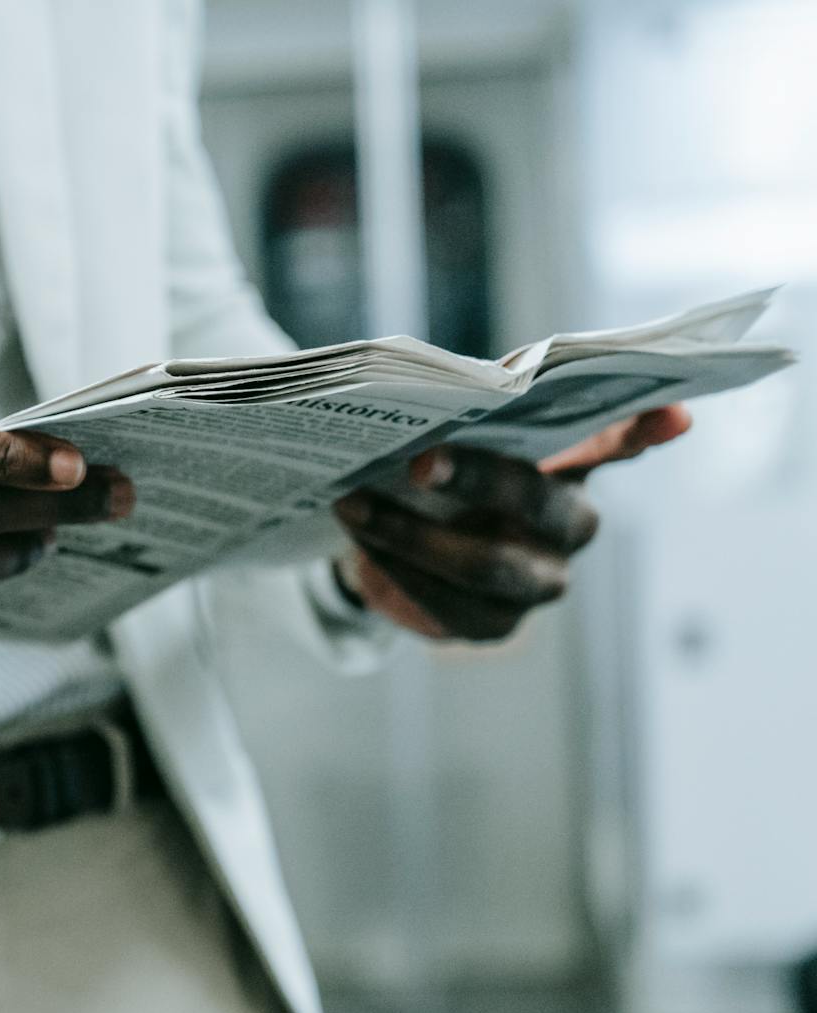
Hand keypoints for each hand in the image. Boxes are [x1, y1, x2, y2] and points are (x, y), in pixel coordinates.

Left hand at [331, 405, 690, 641]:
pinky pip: (442, 602)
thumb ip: (494, 403)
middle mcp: (569, 531)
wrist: (403, 538)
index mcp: (574, 469)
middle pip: (538, 506)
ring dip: (410, 535)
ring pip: (482, 566)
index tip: (671, 414)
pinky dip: (394, 568)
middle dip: (477, 481)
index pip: (616, 442)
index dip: (640, 430)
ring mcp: (534, 586)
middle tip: (419, 462)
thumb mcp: (468, 430)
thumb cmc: (450, 467)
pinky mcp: (488, 626)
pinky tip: (358, 544)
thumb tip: (506, 377)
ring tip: (351, 504)